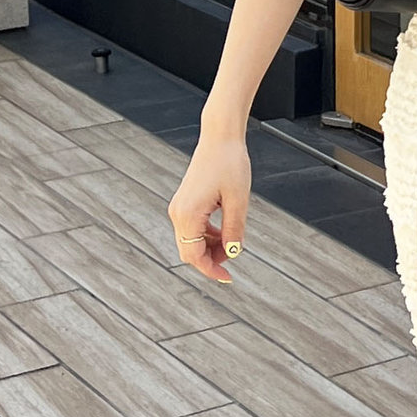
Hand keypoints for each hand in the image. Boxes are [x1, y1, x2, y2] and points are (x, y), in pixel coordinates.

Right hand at [167, 134, 251, 280]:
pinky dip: (209, 235)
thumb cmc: (230, 164)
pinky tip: (226, 232)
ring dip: (211, 247)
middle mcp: (178, 213)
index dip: (210, 269)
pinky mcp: (185, 203)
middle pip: (189, 251)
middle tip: (234, 259)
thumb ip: (234, 230)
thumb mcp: (238, 200)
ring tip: (234, 242)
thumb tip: (233, 254)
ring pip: (192, 241)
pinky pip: (194, 229)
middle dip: (211, 259)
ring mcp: (180, 208)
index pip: (193, 255)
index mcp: (188, 214)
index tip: (228, 278)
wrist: (219, 139)